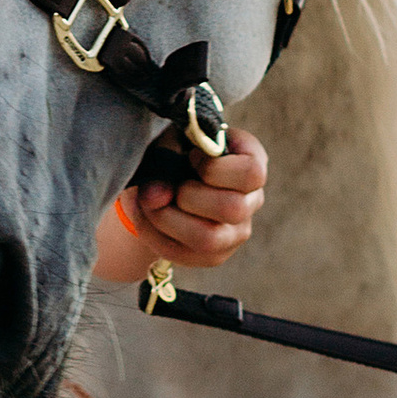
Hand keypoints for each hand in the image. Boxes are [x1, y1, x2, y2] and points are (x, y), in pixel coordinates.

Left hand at [89, 127, 268, 282]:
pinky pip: (183, 254)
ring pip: (209, 239)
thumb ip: (164, 159)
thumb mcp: (171, 142)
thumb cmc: (175, 152)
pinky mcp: (214, 255)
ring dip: (167, 219)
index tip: (191, 158)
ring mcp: (236, 232)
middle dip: (188, 196)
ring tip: (149, 203)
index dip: (214, 168)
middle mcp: (251, 200)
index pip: (251, 173)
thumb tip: (156, 197)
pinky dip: (154, 235)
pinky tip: (145, 216)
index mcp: (251, 161)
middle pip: (233, 209)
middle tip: (167, 184)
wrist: (164, 181)